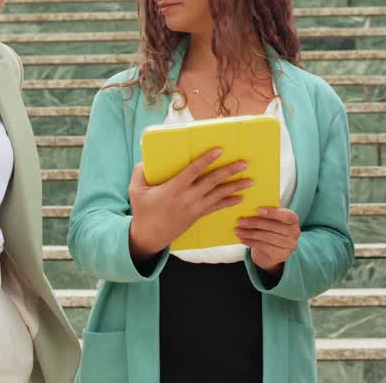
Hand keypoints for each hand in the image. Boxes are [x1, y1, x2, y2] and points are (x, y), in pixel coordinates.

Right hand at [128, 148, 250, 260]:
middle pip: (212, 182)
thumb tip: (145, 160)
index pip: (193, 171)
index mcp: (173, 188)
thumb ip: (139, 173)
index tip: (219, 150)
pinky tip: (240, 198)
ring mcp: (194, 208)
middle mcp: (187, 198)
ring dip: (235, 187)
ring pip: (218, 195)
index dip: (207, 160)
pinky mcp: (197, 216)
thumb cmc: (143, 211)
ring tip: (250, 181)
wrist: (149, 236)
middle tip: (244, 163)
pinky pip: (216, 208)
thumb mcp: (135, 191)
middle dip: (229, 172)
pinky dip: (229, 202)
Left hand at [236, 207, 300, 275]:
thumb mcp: (272, 220)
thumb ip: (266, 214)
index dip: (273, 212)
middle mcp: (294, 233)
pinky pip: (263, 247)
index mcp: (293, 220)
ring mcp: (289, 246)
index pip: (287, 216)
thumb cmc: (271, 230)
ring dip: (250, 233)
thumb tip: (249, 207)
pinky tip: (242, 239)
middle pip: (274, 227)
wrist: (272, 252)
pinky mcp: (280, 255)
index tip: (258, 210)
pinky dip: (251, 242)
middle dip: (256, 223)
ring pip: (267, 237)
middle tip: (241, 221)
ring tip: (238, 230)